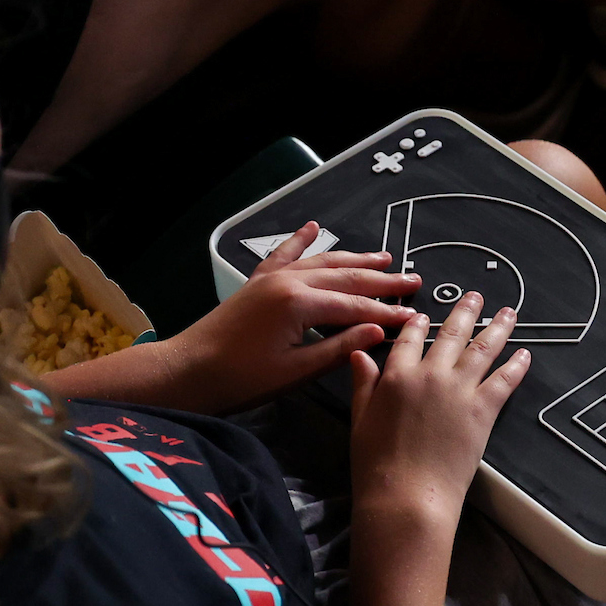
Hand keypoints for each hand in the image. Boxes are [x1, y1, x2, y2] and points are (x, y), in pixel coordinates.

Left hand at [168, 223, 419, 411]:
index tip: (415, 316)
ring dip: (354, 259)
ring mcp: (272, 277)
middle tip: (412, 280)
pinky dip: (301, 240)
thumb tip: (379, 331)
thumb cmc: (242, 378)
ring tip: (384, 257)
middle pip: (345, 277)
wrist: (190, 369)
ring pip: (322, 261)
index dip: (388, 313)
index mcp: (301, 304)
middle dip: (381, 280)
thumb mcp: (296, 370)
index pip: (356, 306)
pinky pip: (284, 253)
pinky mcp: (257, 281)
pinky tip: (314, 227)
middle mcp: (289, 280)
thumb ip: (338, 348)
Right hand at [348, 289, 530, 525]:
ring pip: (483, 349)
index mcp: (397, 376)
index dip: (418, 323)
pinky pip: (504, 380)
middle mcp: (431, 375)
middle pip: (452, 334)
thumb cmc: (377, 465)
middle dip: (465, 311)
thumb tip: (360, 354)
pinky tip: (525, 354)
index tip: (425, 314)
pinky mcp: (483, 410)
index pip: (410, 338)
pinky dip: (516, 365)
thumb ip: (363, 384)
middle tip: (476, 296)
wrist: (408, 495)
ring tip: (509, 312)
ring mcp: (459, 390)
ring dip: (498, 327)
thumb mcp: (360, 420)